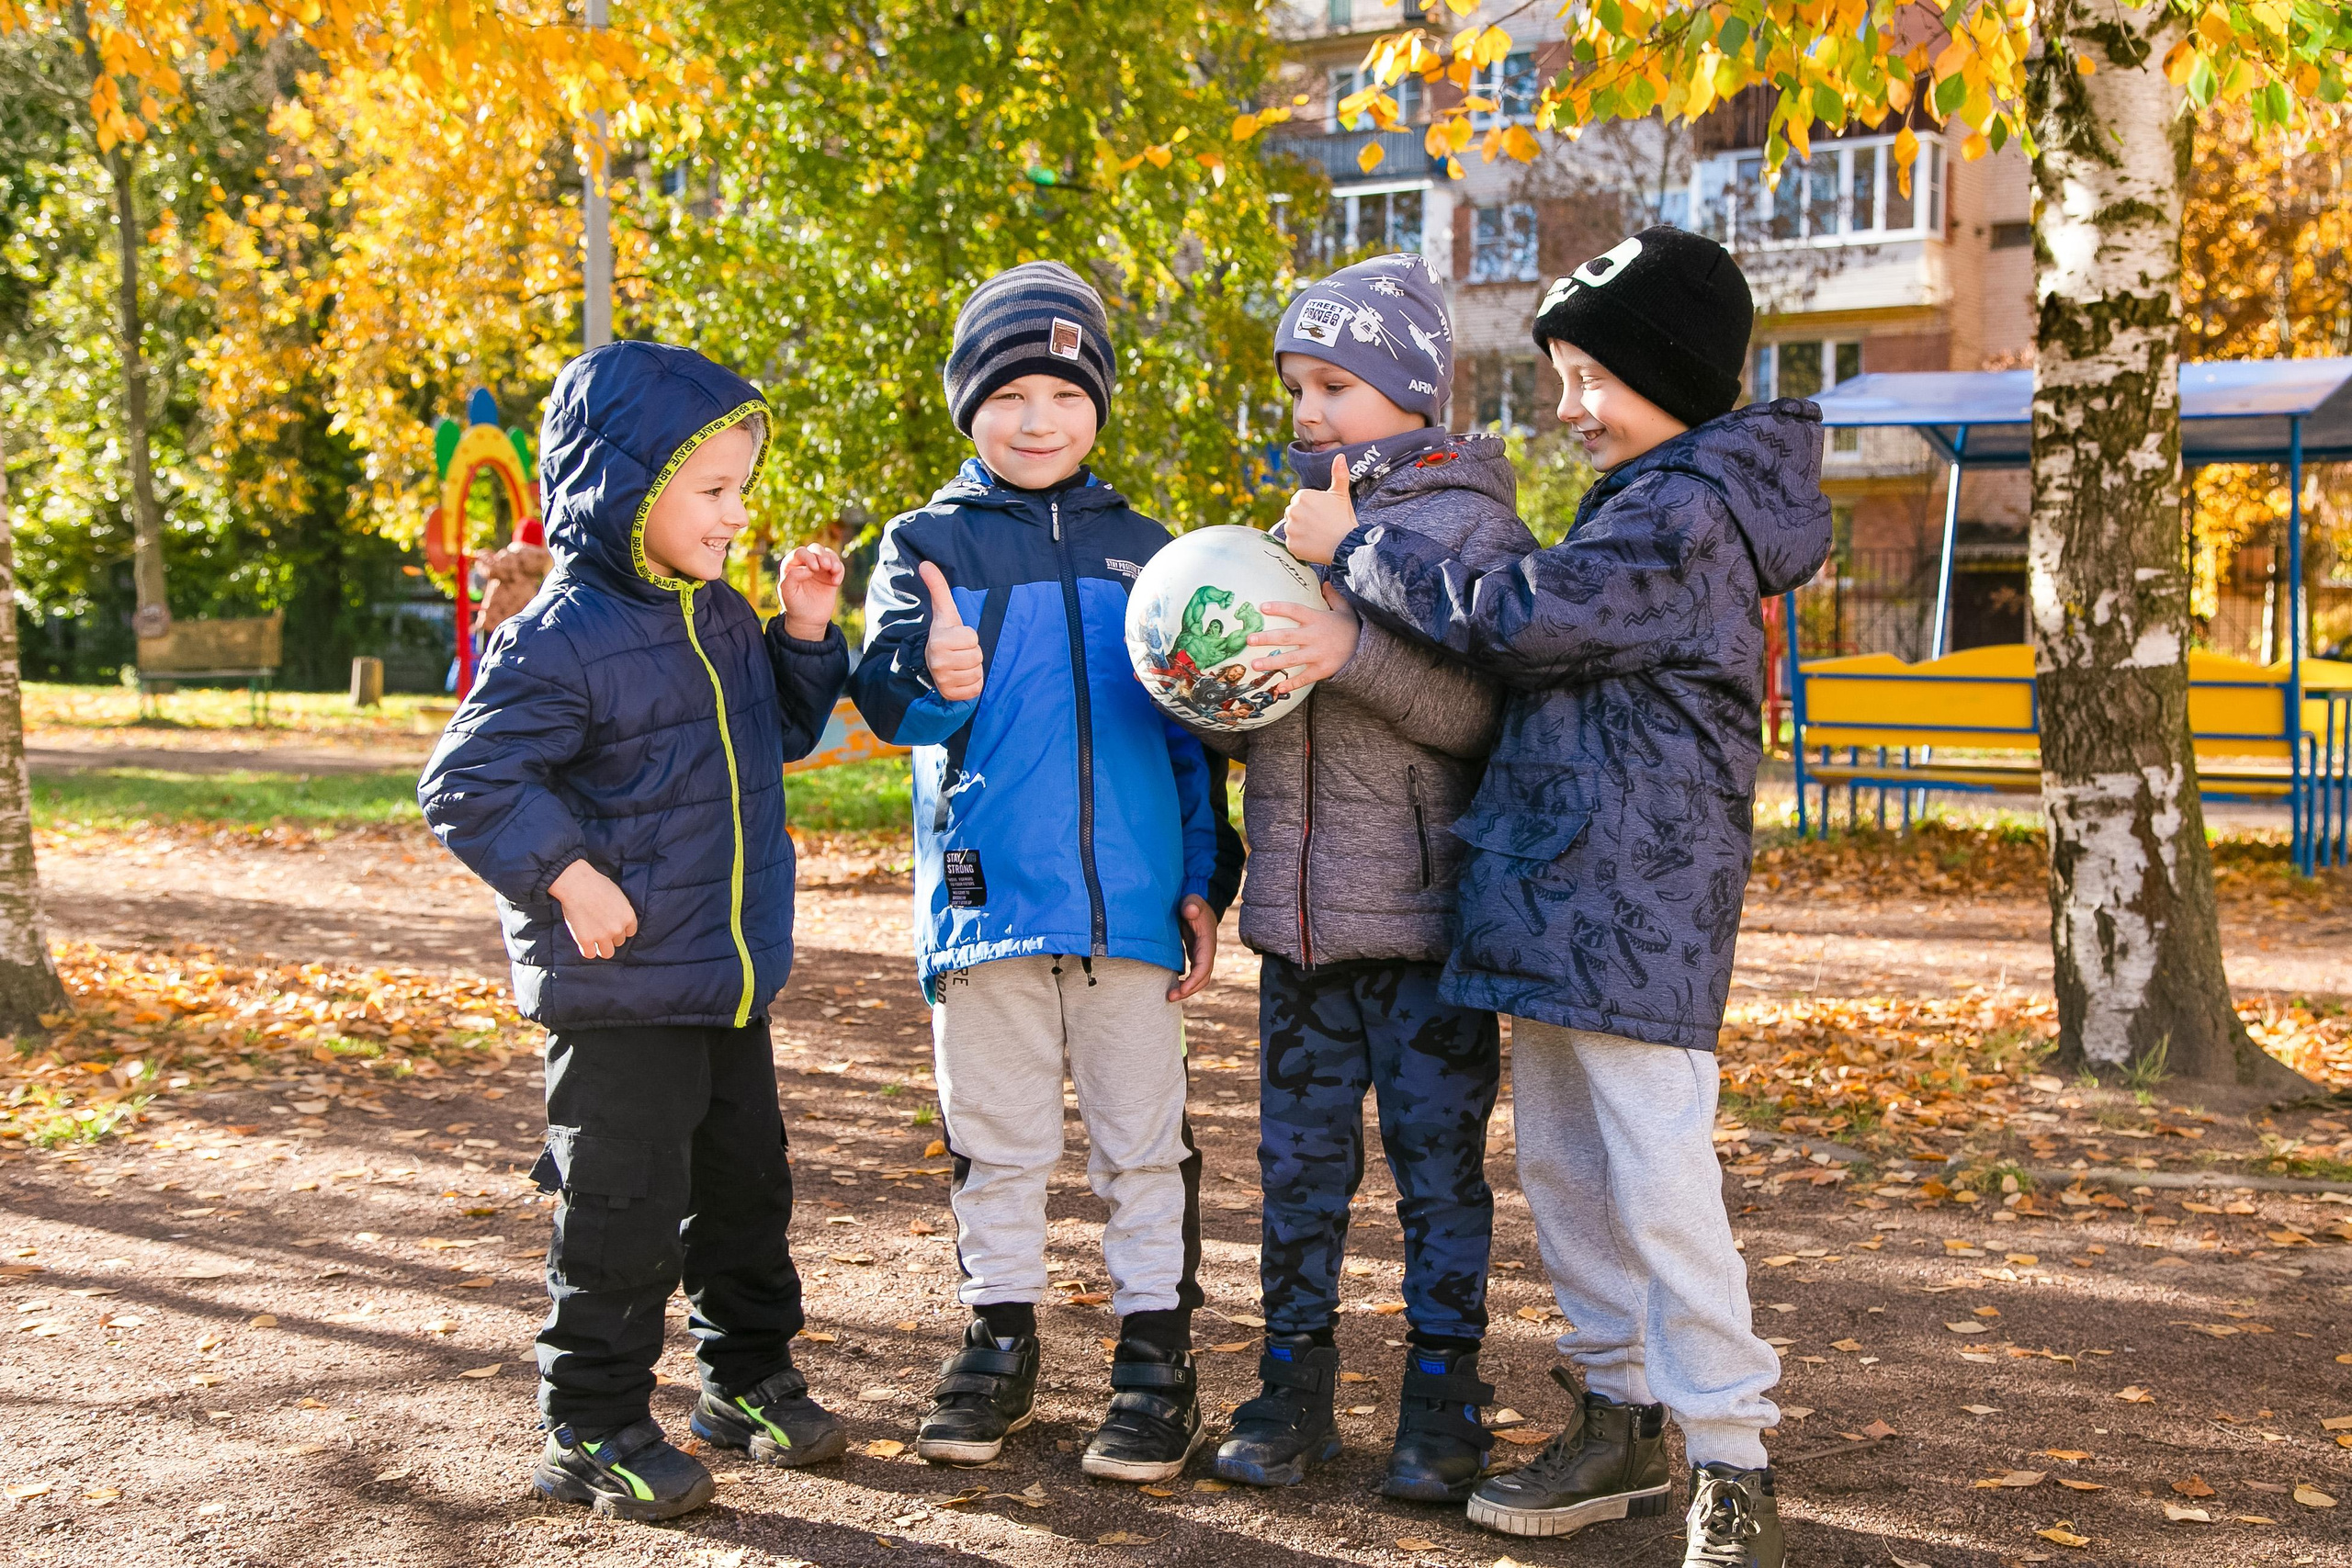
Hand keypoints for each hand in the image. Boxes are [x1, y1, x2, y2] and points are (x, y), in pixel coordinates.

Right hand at [549, 859, 636, 960]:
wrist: (577, 884)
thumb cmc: (595, 884)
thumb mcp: (617, 894)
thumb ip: (620, 909)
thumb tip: (618, 916)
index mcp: (628, 916)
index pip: (630, 932)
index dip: (621, 930)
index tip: (612, 926)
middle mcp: (618, 928)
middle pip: (619, 942)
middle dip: (610, 937)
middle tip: (599, 929)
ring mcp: (602, 936)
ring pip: (607, 953)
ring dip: (601, 948)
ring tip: (593, 940)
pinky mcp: (586, 940)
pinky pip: (589, 954)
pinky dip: (587, 950)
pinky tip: (584, 943)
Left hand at [778, 544, 845, 639]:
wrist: (808, 620)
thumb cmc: (794, 606)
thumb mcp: (787, 593)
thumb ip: (792, 577)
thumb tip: (808, 569)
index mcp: (791, 565)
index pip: (800, 552)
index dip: (808, 557)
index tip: (814, 569)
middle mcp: (805, 563)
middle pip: (816, 548)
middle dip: (822, 555)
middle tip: (826, 567)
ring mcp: (819, 568)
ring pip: (829, 554)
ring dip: (833, 560)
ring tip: (834, 572)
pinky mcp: (830, 575)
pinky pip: (838, 566)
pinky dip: (839, 571)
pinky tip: (836, 582)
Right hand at [919, 560, 984, 702]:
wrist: (931, 663)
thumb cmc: (945, 633)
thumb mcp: (944, 611)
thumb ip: (938, 587)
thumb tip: (925, 563)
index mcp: (938, 640)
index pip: (973, 637)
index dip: (969, 636)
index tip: (957, 637)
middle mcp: (938, 662)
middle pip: (977, 656)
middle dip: (972, 653)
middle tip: (959, 652)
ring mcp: (943, 681)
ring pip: (977, 673)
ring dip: (973, 669)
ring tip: (959, 664)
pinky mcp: (950, 695)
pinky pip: (975, 689)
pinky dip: (972, 684)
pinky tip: (960, 677)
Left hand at [1167, 894, 1217, 1001]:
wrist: (1195, 904)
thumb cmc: (1193, 903)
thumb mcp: (1192, 901)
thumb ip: (1191, 905)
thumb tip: (1190, 911)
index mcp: (1207, 943)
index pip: (1204, 967)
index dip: (1194, 981)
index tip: (1182, 990)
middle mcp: (1206, 952)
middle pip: (1202, 978)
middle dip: (1189, 990)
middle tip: (1171, 997)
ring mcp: (1200, 955)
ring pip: (1198, 979)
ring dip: (1186, 989)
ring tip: (1170, 996)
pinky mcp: (1194, 956)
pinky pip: (1192, 974)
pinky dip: (1184, 983)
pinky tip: (1171, 986)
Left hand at [1249, 583, 1359, 694]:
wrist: (1367, 649)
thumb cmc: (1351, 628)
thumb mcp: (1344, 609)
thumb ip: (1333, 597)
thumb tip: (1326, 583)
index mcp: (1317, 620)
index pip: (1295, 611)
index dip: (1279, 608)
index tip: (1262, 607)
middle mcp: (1315, 637)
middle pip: (1287, 637)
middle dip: (1267, 638)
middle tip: (1250, 639)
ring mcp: (1318, 655)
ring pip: (1291, 659)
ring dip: (1272, 662)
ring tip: (1255, 665)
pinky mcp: (1322, 670)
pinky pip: (1304, 678)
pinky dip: (1292, 684)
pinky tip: (1278, 687)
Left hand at [1280, 460, 1355, 564]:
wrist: (1346, 544)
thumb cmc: (1344, 518)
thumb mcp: (1341, 494)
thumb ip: (1339, 474)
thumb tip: (1340, 456)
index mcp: (1302, 496)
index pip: (1300, 502)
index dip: (1311, 509)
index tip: (1322, 514)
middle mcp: (1292, 511)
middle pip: (1294, 515)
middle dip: (1304, 519)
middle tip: (1320, 525)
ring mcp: (1290, 529)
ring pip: (1292, 529)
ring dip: (1301, 532)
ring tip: (1318, 535)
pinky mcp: (1291, 545)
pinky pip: (1293, 544)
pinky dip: (1301, 546)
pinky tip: (1313, 544)